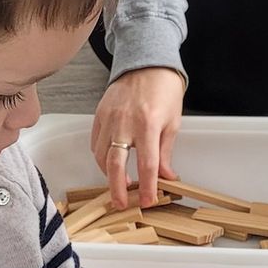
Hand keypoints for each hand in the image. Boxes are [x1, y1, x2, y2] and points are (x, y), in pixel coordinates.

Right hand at [90, 67, 183, 208]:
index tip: (148, 200)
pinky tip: (110, 162)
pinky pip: (95, 142)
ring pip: (101, 155)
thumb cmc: (163, 90)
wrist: (146, 64)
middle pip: (116, 164)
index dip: (148, 186)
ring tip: (119, 184)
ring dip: (108, 174)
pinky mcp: (99, 115)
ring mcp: (109, 118)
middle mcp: (125, 122)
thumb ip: (165, 152)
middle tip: (122, 203)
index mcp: (148, 124)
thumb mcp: (172, 122)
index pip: (147, 164)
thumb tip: (166, 176)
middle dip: (118, 189)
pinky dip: (101, 156)